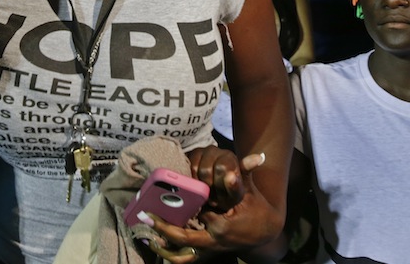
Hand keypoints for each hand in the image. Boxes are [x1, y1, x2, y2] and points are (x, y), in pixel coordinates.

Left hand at [147, 148, 278, 258]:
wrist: (264, 233)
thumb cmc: (255, 209)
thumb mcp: (249, 192)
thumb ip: (244, 175)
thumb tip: (255, 157)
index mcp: (221, 227)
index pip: (196, 215)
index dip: (181, 206)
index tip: (162, 197)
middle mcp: (213, 242)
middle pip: (183, 239)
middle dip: (163, 228)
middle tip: (145, 215)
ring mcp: (209, 251)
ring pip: (181, 258)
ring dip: (163, 249)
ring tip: (145, 234)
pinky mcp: (206, 254)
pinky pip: (184, 259)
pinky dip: (169, 254)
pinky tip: (154, 242)